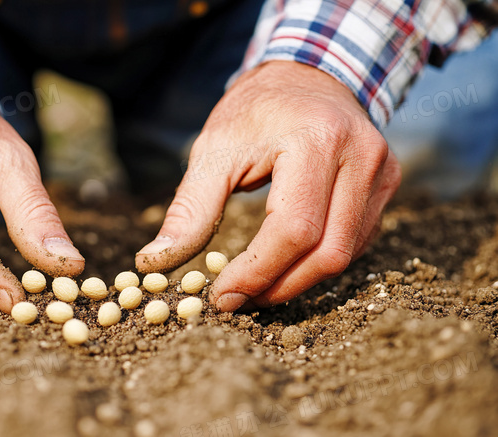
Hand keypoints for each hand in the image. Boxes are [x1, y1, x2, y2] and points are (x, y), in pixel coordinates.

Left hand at [136, 61, 400, 311]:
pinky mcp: (386, 184)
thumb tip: (155, 263)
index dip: (257, 273)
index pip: (293, 229)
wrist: (304, 74)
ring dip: (298, 281)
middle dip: (278, 287)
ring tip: (256, 287)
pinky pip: (356, 242)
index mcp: (316, 140)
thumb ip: (189, 210)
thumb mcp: (212, 150)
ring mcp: (382, 171)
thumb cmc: (253, 111)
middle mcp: (361, 156)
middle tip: (237, 301)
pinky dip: (318, 262)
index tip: (221, 296)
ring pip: (346, 254)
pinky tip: (284, 264)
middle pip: (328, 251)